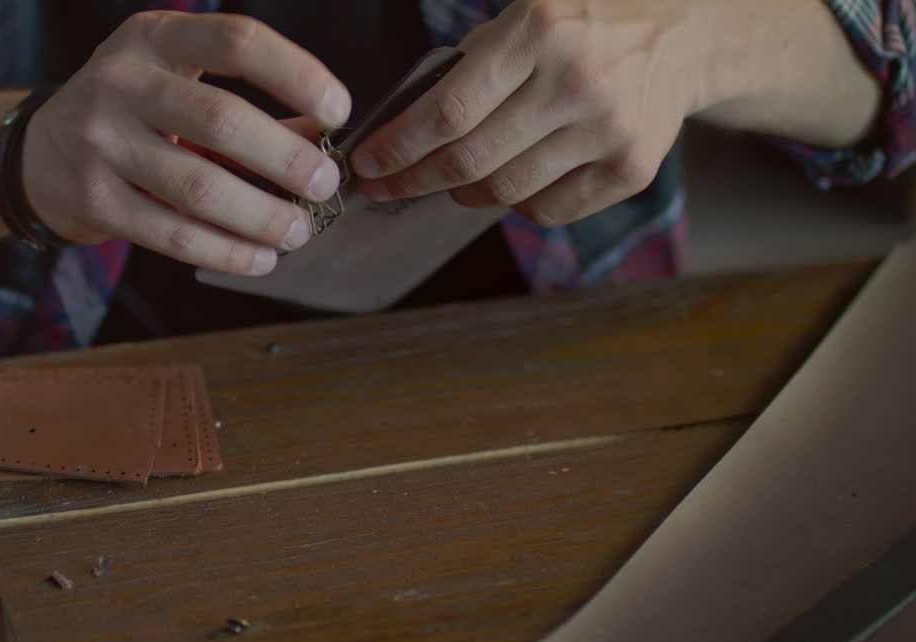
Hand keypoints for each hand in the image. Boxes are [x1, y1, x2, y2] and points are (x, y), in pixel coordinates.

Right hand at [21, 11, 350, 274]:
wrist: (39, 154)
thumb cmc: (132, 113)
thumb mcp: (179, 84)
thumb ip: (249, 106)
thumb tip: (322, 138)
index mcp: (154, 37)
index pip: (236, 41)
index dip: (296, 73)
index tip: (339, 109)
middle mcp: (122, 81)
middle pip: (222, 120)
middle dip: (286, 159)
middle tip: (324, 185)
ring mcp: (101, 141)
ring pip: (199, 188)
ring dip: (262, 216)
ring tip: (298, 231)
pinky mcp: (94, 200)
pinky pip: (173, 234)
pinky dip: (226, 251)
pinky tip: (259, 257)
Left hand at [350, 0, 697, 226]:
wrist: (685, 32)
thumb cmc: (586, 22)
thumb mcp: (526, 15)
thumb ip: (472, 66)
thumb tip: (404, 128)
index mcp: (538, 31)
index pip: (448, 111)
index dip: (399, 147)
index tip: (368, 164)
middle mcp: (576, 81)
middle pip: (469, 160)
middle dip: (413, 180)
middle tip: (386, 186)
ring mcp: (608, 129)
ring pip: (504, 192)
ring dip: (463, 192)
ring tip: (451, 178)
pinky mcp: (631, 168)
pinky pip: (548, 209)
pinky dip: (516, 203)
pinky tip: (512, 179)